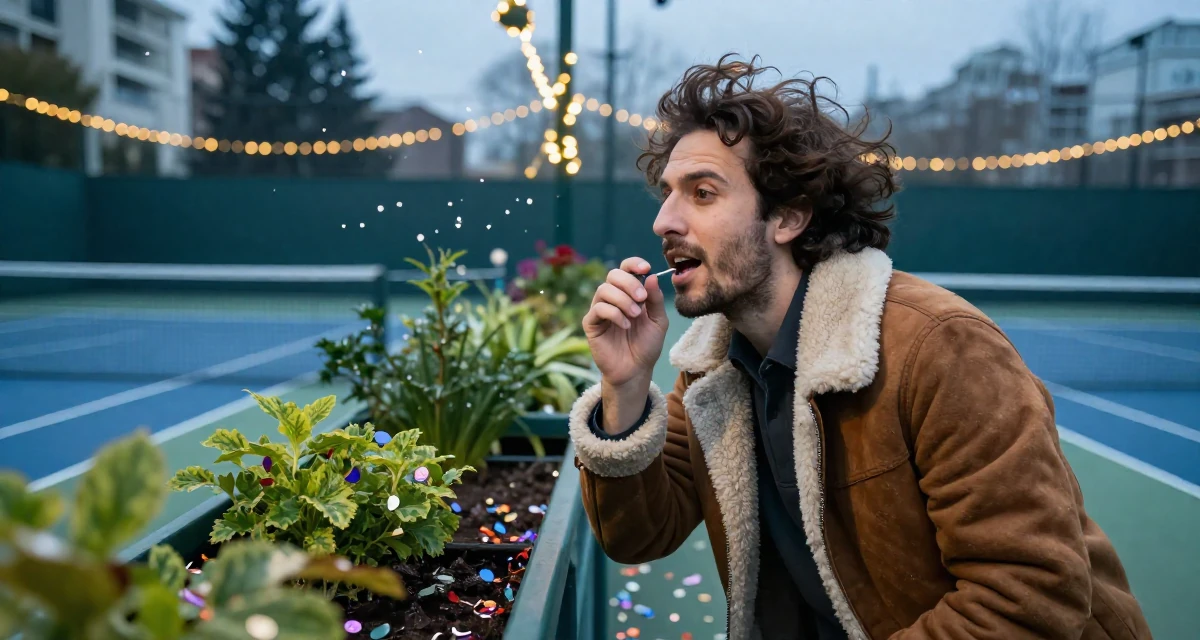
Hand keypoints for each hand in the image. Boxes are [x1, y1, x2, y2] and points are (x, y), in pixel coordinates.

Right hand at [582, 257, 669, 388]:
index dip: (633, 264)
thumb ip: (655, 299)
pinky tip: (625, 325)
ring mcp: (600, 310)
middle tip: (642, 298)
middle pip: (613, 274)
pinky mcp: (591, 323)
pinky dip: (614, 313)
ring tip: (635, 315)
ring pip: (604, 289)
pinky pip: (598, 309)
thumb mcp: (659, 321)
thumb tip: (652, 276)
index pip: (626, 269)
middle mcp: (613, 298)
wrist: (636, 370)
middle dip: (629, 282)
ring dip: (623, 299)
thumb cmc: (647, 345)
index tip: (645, 268)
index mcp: (629, 293)